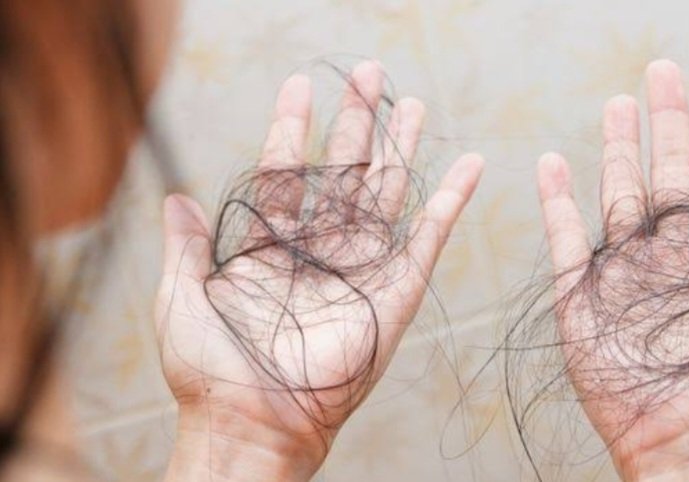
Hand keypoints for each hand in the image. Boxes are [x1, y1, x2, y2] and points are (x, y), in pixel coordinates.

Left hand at [155, 61, 483, 479]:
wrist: (252, 424)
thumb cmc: (210, 371)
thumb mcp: (181, 299)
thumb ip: (185, 246)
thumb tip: (177, 197)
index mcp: (269, 249)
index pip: (287, 173)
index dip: (292, 128)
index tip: (300, 86)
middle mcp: (318, 253)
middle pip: (344, 174)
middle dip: (356, 123)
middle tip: (368, 75)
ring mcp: (359, 271)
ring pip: (386, 195)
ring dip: (400, 149)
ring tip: (411, 103)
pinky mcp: (395, 294)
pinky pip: (429, 240)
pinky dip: (451, 203)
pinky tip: (468, 166)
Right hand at [536, 60, 688, 481]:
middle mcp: (680, 255)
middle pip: (674, 170)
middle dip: (669, 119)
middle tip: (661, 72)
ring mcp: (630, 273)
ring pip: (622, 194)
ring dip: (617, 149)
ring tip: (617, 106)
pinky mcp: (586, 297)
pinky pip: (567, 238)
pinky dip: (556, 202)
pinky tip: (553, 164)